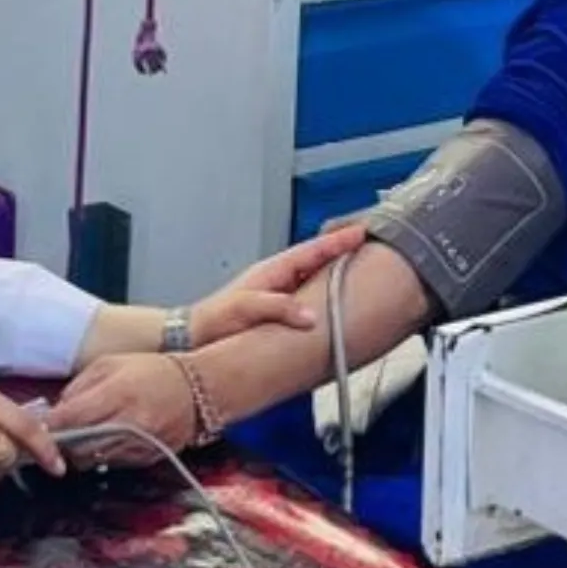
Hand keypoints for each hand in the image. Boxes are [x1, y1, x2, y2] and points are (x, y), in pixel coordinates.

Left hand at [46, 353, 199, 466]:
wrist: (197, 389)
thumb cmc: (151, 370)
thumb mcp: (110, 364)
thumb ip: (79, 387)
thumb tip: (55, 411)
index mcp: (119, 394)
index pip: (72, 418)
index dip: (50, 425)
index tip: (38, 425)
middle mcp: (129, 424)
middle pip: (79, 446)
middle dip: (61, 441)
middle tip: (54, 433)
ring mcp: (139, 445)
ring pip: (92, 460)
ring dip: (78, 451)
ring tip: (75, 437)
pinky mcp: (145, 460)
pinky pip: (110, 463)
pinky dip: (99, 455)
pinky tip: (100, 441)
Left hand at [185, 224, 366, 346]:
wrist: (197, 335)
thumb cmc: (217, 318)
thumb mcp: (246, 307)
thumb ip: (278, 307)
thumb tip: (311, 315)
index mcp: (274, 270)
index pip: (313, 250)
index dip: (338, 242)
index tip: (361, 232)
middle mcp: (279, 278)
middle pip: (317, 259)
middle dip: (342, 250)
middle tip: (370, 244)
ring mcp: (280, 293)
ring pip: (315, 277)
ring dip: (336, 271)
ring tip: (362, 268)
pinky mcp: (280, 311)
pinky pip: (310, 297)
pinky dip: (326, 294)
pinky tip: (338, 302)